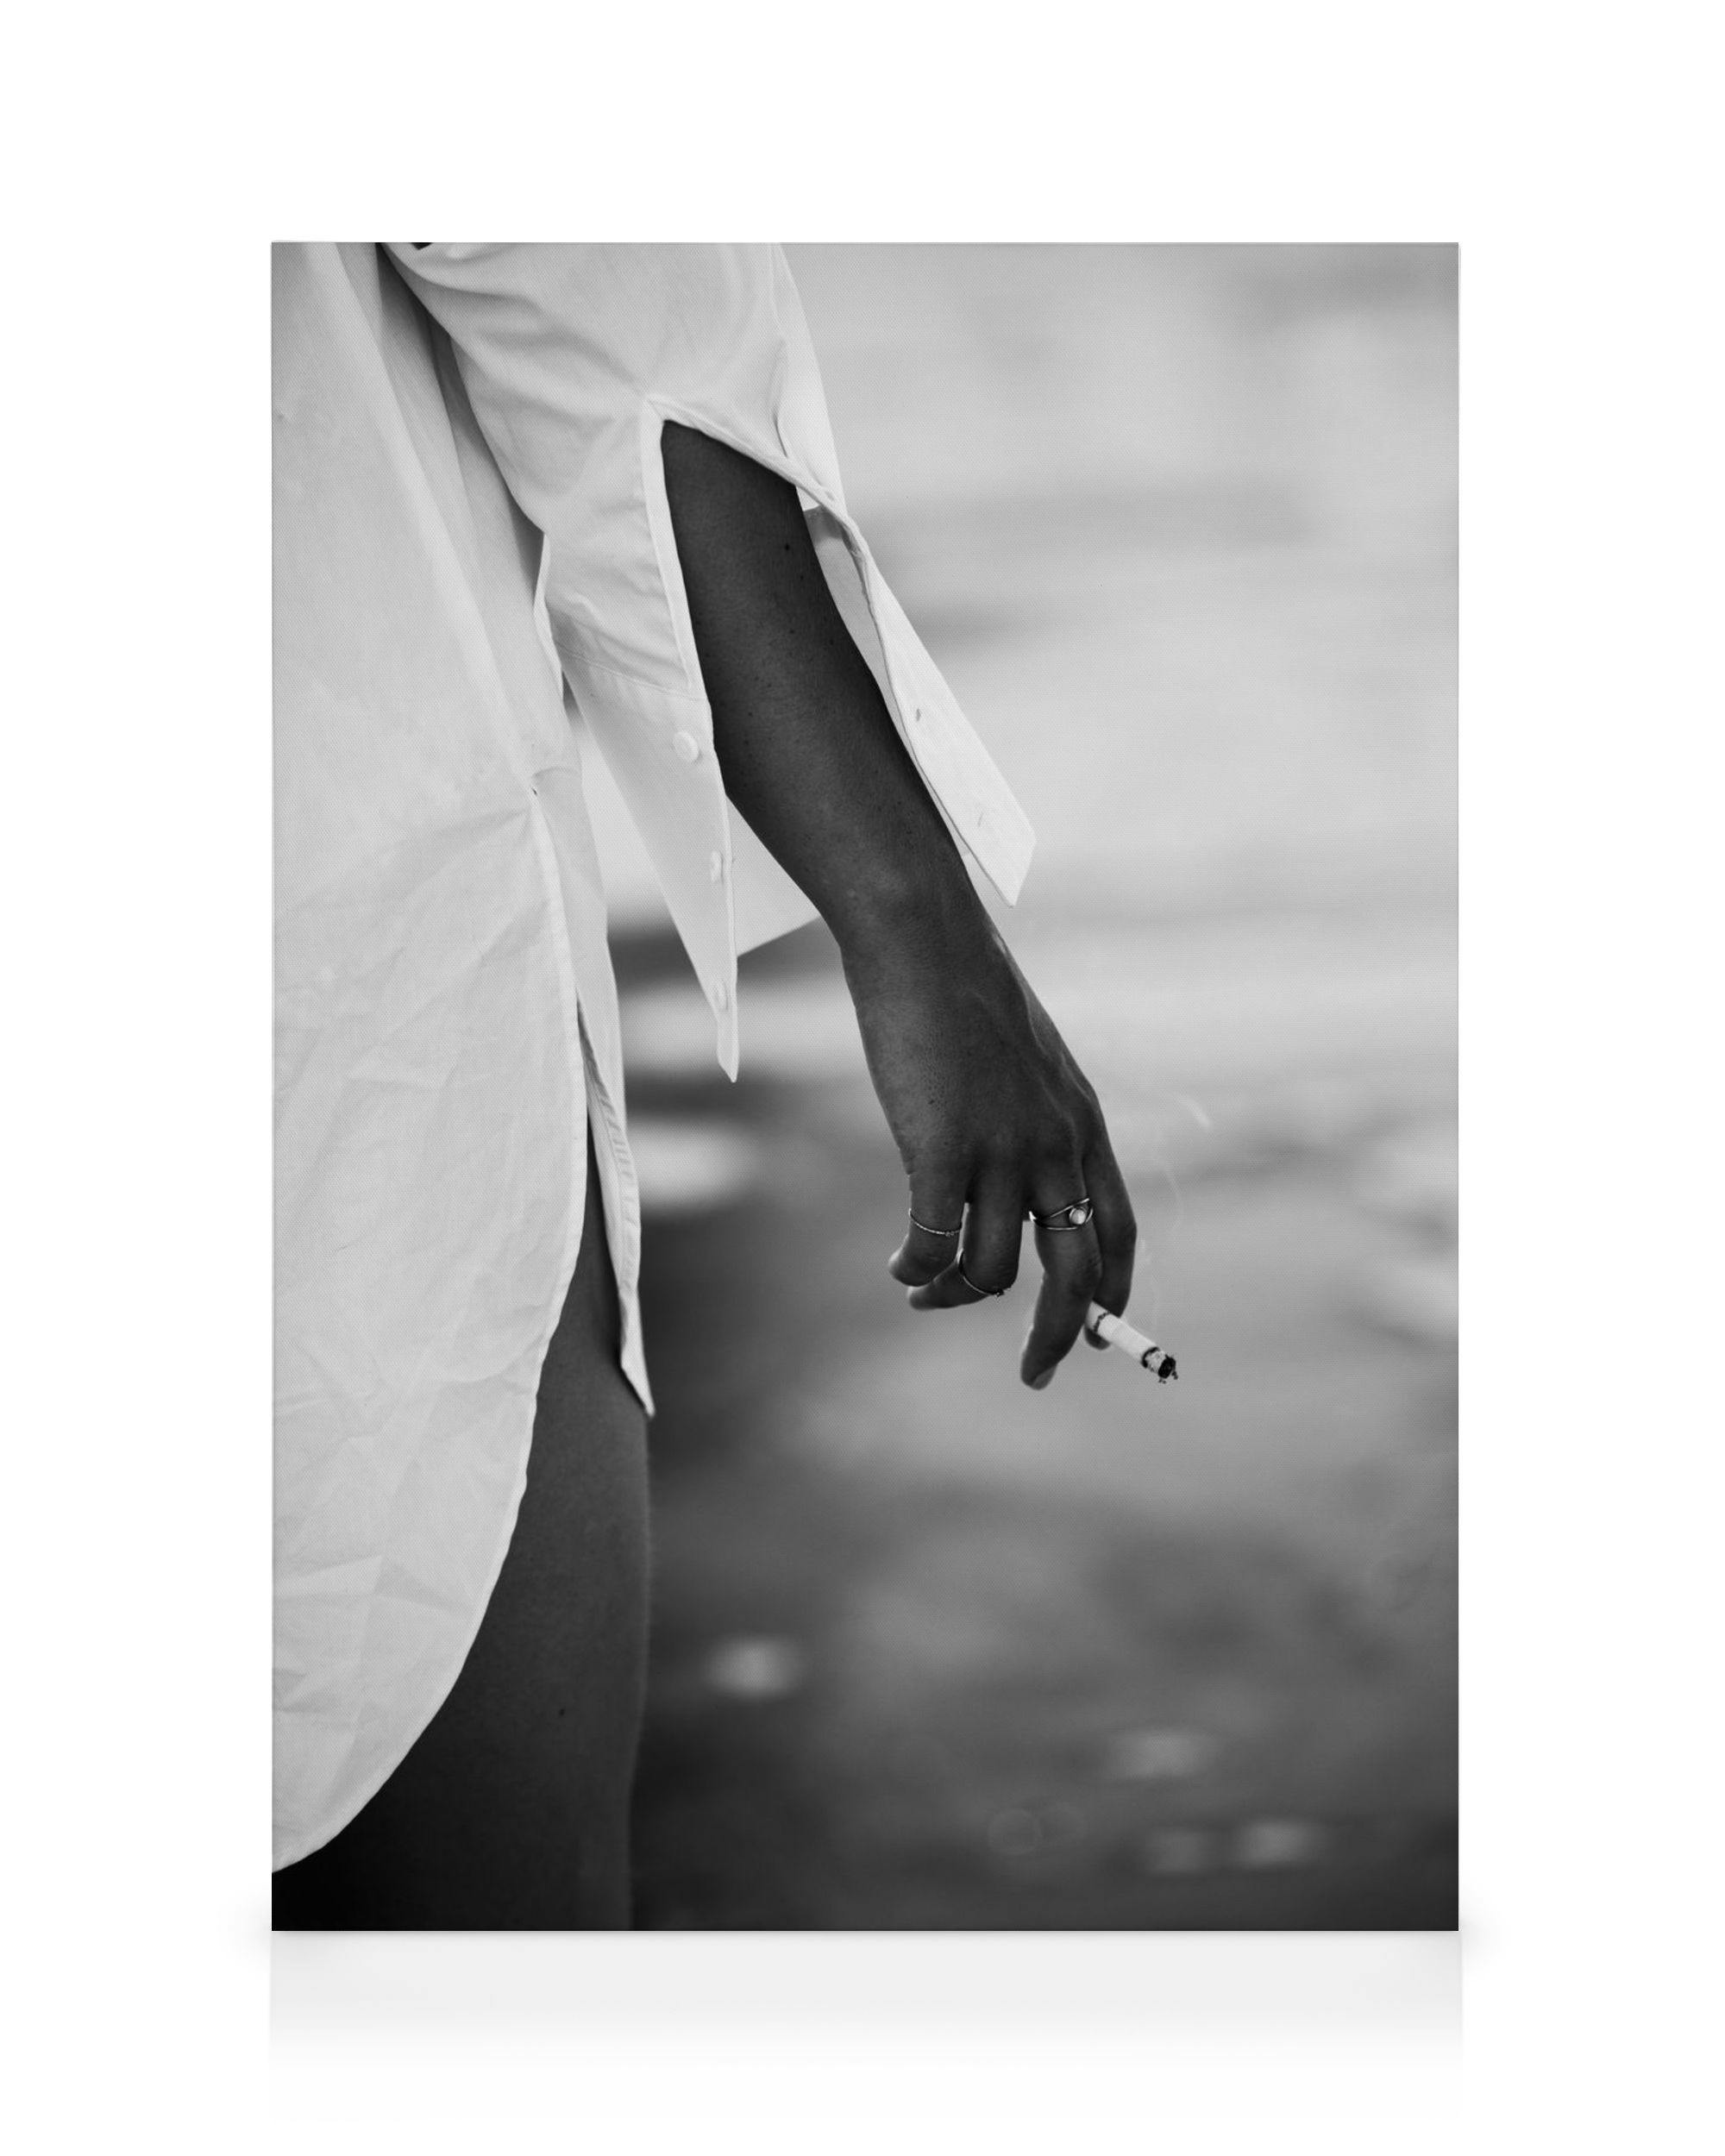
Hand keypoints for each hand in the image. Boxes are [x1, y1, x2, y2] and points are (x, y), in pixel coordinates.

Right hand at [839, 899, 1135, 1388]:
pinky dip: (917, 1267)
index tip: (1101, 1333)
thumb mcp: (1023, 1063)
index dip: (1115, 1292)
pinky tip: (897, 1266)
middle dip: (1060, 1336)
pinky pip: (935, 1242)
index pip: (1121, 1231)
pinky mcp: (941, 1148)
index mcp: (1083, 1124)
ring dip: (954, 1295)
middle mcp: (1056, 1145)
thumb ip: (1032, 1124)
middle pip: (1077, 1273)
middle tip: (1036, 1376)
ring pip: (992, 1270)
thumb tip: (1009, 1184)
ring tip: (920, 1289)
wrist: (922, 937)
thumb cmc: (961, 993)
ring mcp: (1002, 1149)